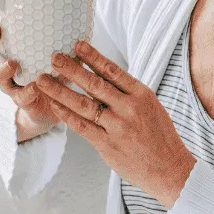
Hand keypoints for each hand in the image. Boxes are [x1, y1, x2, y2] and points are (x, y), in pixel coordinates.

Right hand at [0, 0, 60, 137]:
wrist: (53, 108)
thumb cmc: (52, 73)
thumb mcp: (55, 51)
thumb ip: (60, 36)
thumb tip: (77, 11)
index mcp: (10, 51)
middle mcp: (5, 67)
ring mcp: (12, 85)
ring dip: (3, 69)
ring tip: (11, 63)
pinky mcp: (23, 102)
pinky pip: (22, 97)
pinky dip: (27, 92)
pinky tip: (34, 86)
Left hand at [34, 40, 196, 207]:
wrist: (170, 168)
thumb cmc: (160, 135)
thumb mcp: (151, 106)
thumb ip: (128, 92)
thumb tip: (103, 75)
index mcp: (141, 94)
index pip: (113, 70)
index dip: (93, 56)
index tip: (77, 44)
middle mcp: (129, 108)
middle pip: (95, 84)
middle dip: (72, 69)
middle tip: (54, 57)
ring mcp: (117, 127)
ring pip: (83, 104)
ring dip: (60, 90)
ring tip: (43, 80)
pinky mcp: (107, 145)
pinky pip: (82, 127)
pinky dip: (66, 115)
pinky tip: (54, 105)